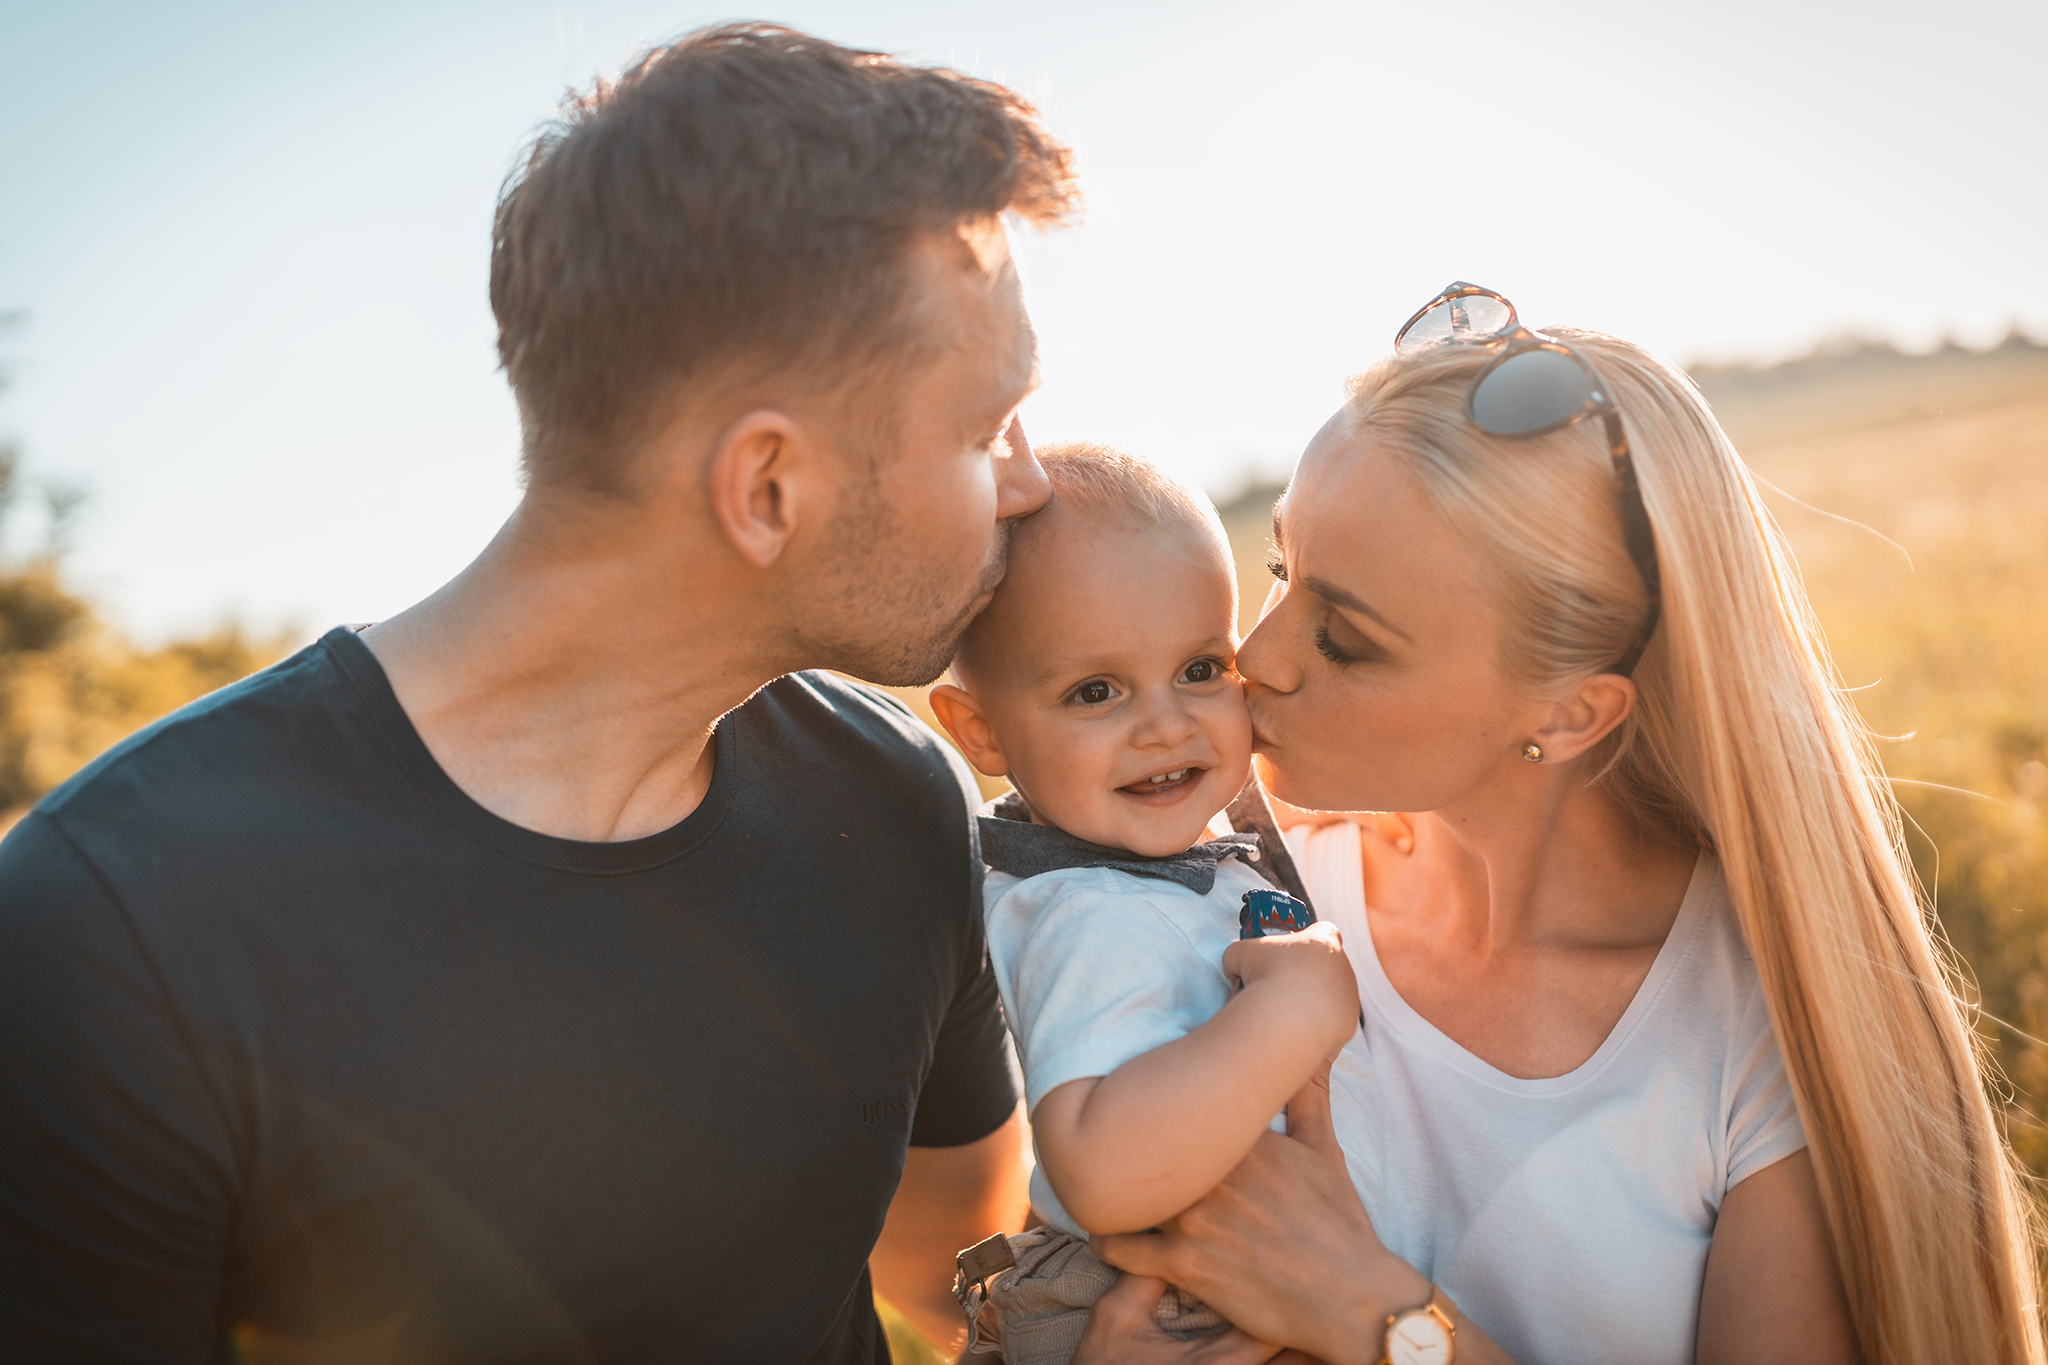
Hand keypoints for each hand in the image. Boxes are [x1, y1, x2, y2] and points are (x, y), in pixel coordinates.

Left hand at [1092, 1066, 1430, 1364]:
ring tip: (1108, 1191)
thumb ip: (1309, 1095)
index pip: (1176, 1105)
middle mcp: (1209, 1172)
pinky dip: (1107, 1242)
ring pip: (1121, 1192)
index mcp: (1238, 1138)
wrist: (1350, 1295)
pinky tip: (1111, 1237)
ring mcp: (1192, 1218)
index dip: (1155, 1110)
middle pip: (1139, 1144)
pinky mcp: (1183, 1264)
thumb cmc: (1338, 1222)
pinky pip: (1116, 1247)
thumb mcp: (1324, 1149)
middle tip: (1113, 1149)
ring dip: (1112, 1193)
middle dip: (1126, 1148)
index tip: (1144, 1111)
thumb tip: (1317, 1046)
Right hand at [1219, 923, 1356, 1051]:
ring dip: (1316, 1002)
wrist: (1287, 1017)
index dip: (1309, 939)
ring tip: (1288, 1013)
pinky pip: (1333, 1023)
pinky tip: (1297, 1029)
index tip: (1294, 952)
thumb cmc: (1267, 976)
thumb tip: (1235, 970)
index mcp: (1323, 941)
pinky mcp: (1348, 1023)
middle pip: (1329, 966)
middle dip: (1310, 975)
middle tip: (1284, 986)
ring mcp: (1349, 996)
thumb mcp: (1241, 954)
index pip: (1325, 931)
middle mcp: (1342, 966)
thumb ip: (1240, 956)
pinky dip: (1318, 1026)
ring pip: (1335, 996)